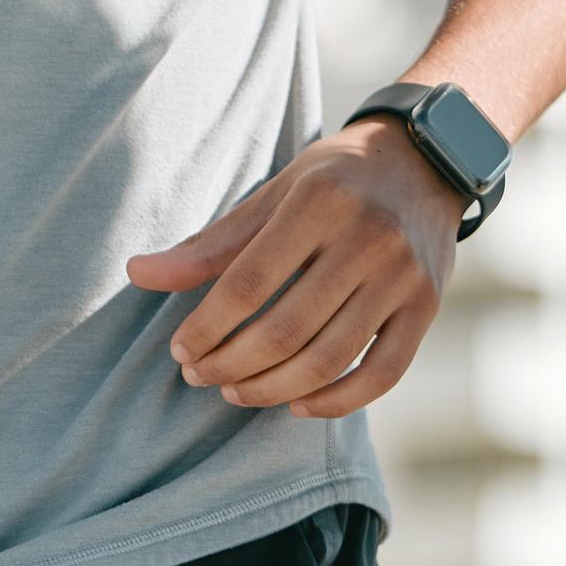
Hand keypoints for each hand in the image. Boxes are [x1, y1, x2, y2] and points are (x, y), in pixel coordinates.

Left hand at [127, 120, 461, 417]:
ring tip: (236, 392)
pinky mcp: (427, 306)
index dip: (207, 327)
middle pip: (286, 329)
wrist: (426, 161)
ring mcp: (404, 276)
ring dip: (272, 389)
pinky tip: (297, 404)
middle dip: (231, 365)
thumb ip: (212, 243)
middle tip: (201, 377)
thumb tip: (138, 274)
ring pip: (330, 360)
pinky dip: (336, 402)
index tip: (181, 351)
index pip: (249, 283)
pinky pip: (382, 374)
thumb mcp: (274, 193)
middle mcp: (369, 237)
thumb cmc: (335, 179)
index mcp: (320, 201)